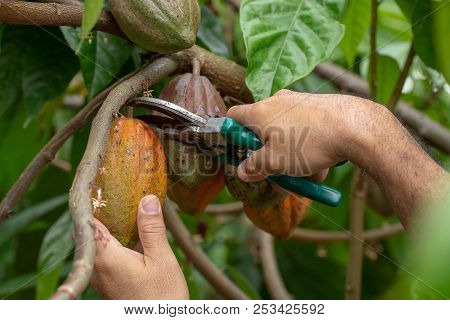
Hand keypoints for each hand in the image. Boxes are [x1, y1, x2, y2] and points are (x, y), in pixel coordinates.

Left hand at [90, 195, 188, 299]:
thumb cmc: (161, 298)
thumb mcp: (162, 259)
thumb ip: (152, 229)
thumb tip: (147, 199)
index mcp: (107, 257)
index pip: (90, 222)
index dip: (93, 201)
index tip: (99, 182)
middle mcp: (98, 267)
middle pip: (88, 232)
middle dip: (98, 212)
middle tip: (114, 192)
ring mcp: (102, 278)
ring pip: (95, 244)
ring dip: (105, 226)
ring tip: (122, 208)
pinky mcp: (109, 284)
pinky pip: (103, 256)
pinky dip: (111, 240)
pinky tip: (129, 235)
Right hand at [228, 89, 447, 227]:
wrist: (355, 127)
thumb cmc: (309, 142)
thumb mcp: (274, 162)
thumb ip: (254, 167)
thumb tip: (242, 171)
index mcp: (260, 112)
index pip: (233, 117)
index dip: (231, 135)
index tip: (238, 152)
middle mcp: (278, 102)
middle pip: (262, 130)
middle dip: (267, 155)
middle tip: (274, 174)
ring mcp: (300, 103)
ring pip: (287, 134)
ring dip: (290, 157)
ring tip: (304, 176)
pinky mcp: (319, 108)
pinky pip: (306, 131)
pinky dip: (309, 149)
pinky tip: (320, 167)